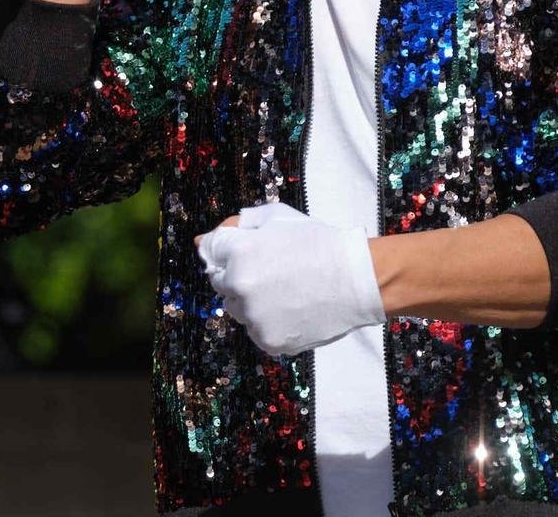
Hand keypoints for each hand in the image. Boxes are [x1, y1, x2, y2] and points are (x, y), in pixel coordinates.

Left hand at [195, 202, 384, 355]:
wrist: (358, 278)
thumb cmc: (318, 242)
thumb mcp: (276, 218)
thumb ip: (235, 226)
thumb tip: (199, 243)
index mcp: (237, 253)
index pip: (210, 251)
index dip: (229, 249)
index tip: (252, 251)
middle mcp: (239, 286)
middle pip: (220, 283)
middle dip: (238, 276)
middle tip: (273, 271)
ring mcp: (253, 317)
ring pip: (237, 309)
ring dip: (251, 301)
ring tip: (286, 290)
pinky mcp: (268, 340)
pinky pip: (257, 331)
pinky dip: (269, 322)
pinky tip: (293, 308)